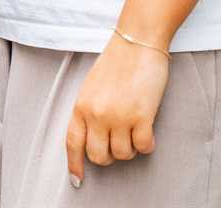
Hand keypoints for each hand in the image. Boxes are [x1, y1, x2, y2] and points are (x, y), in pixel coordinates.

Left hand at [65, 33, 170, 187]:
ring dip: (131, 148)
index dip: (75, 165)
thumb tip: (94, 137)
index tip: (78, 179)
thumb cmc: (117, 61)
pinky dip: (147, 144)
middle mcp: (96, 114)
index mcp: (81, 105)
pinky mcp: (141, 116)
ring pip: (122, 154)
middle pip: (98, 156)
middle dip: (110, 155)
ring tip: (135, 130)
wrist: (137, 41)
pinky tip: (148, 130)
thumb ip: (89, 110)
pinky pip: (143, 147)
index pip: (73, 143)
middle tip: (119, 142)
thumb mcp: (92, 86)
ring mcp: (118, 117)